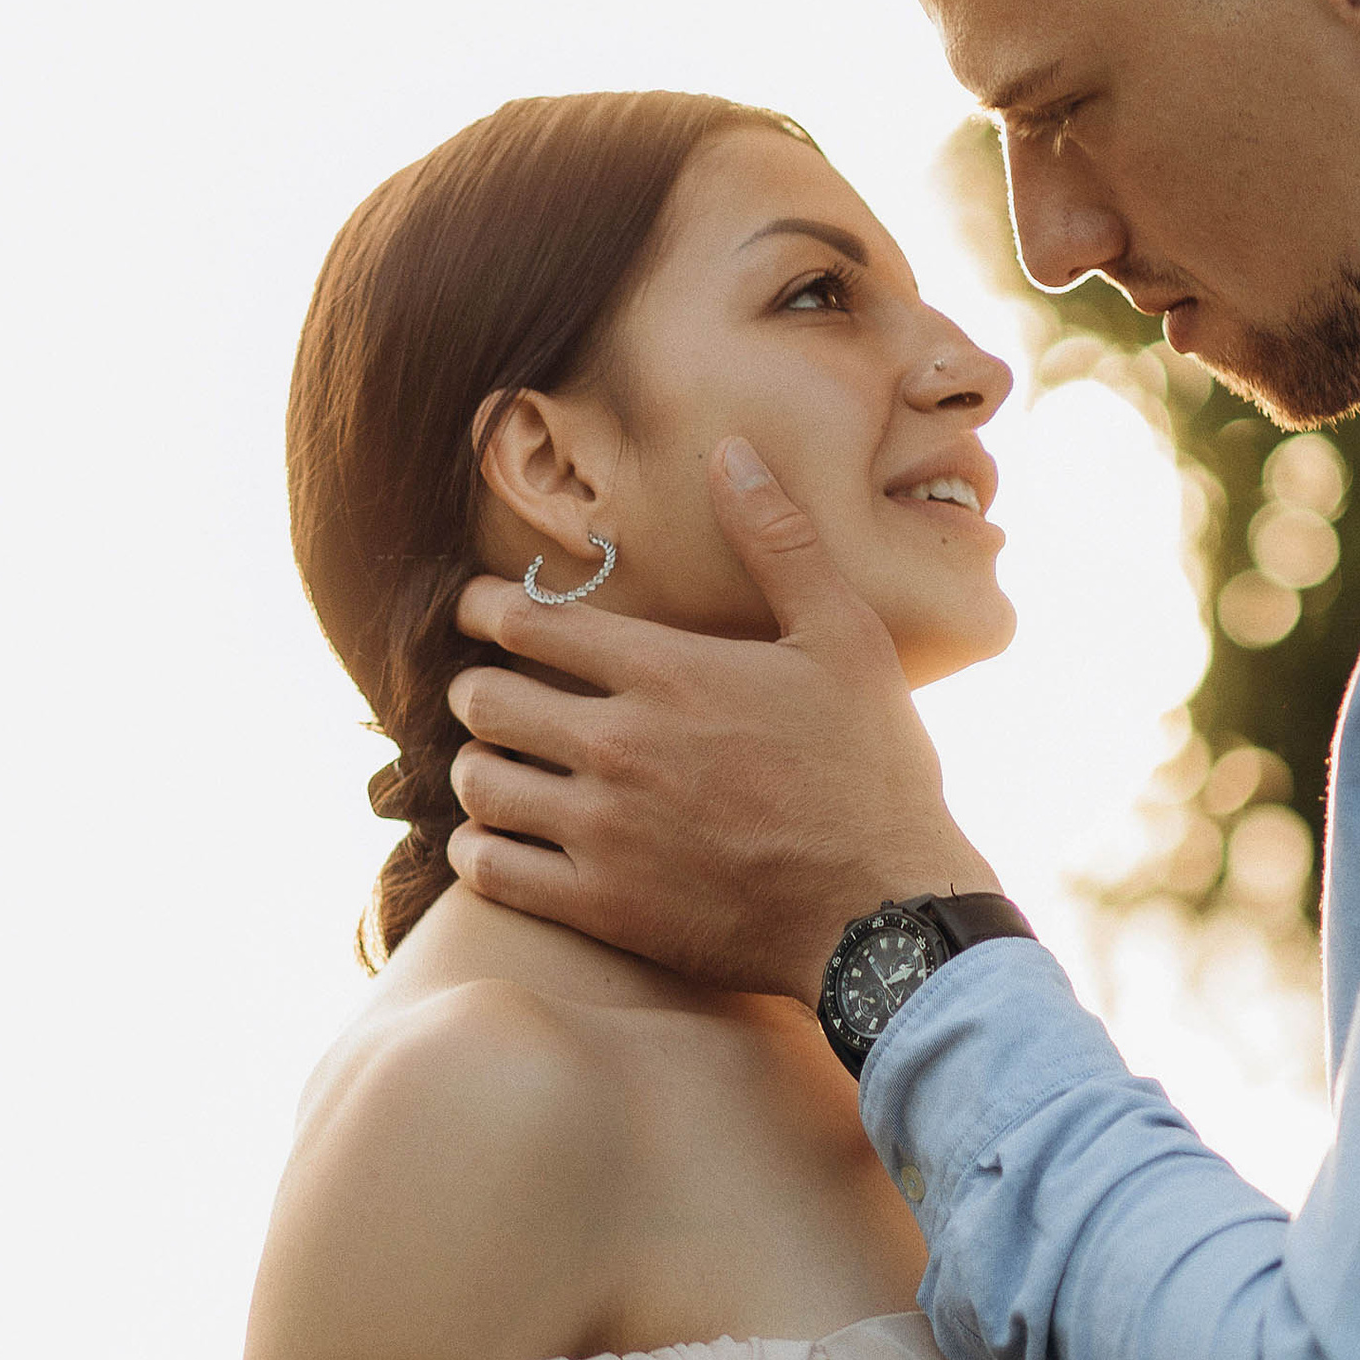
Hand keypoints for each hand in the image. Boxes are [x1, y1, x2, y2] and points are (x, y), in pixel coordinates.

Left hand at [445, 442, 988, 998]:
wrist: (885, 910)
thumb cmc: (873, 769)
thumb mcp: (844, 637)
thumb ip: (779, 539)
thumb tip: (731, 449)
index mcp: (668, 672)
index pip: (528, 620)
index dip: (484, 606)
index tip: (478, 608)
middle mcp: (621, 746)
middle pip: (484, 698)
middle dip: (474, 685)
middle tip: (489, 689)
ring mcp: (606, 831)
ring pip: (479, 784)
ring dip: (476, 766)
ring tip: (497, 763)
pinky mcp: (603, 906)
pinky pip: (491, 870)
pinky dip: (477, 849)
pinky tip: (496, 840)